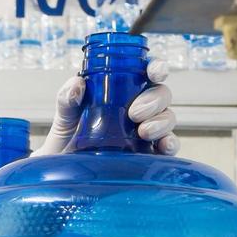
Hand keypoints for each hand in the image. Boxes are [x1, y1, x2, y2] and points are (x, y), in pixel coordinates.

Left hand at [33, 60, 180, 157]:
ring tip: (143, 132)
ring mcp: (147, 130)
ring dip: (160, 122)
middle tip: (134, 113)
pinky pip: (170, 146)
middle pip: (161, 94)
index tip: (154, 72)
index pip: (146, 73)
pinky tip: (163, 146)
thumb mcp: (65, 116)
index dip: (156, 67)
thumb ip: (68, 98)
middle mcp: (139, 108)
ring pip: (168, 118)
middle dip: (154, 100)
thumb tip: (77, 85)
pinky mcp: (150, 154)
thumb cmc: (68, 138)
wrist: (66, 169)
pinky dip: (171, 144)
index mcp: (123, 91)